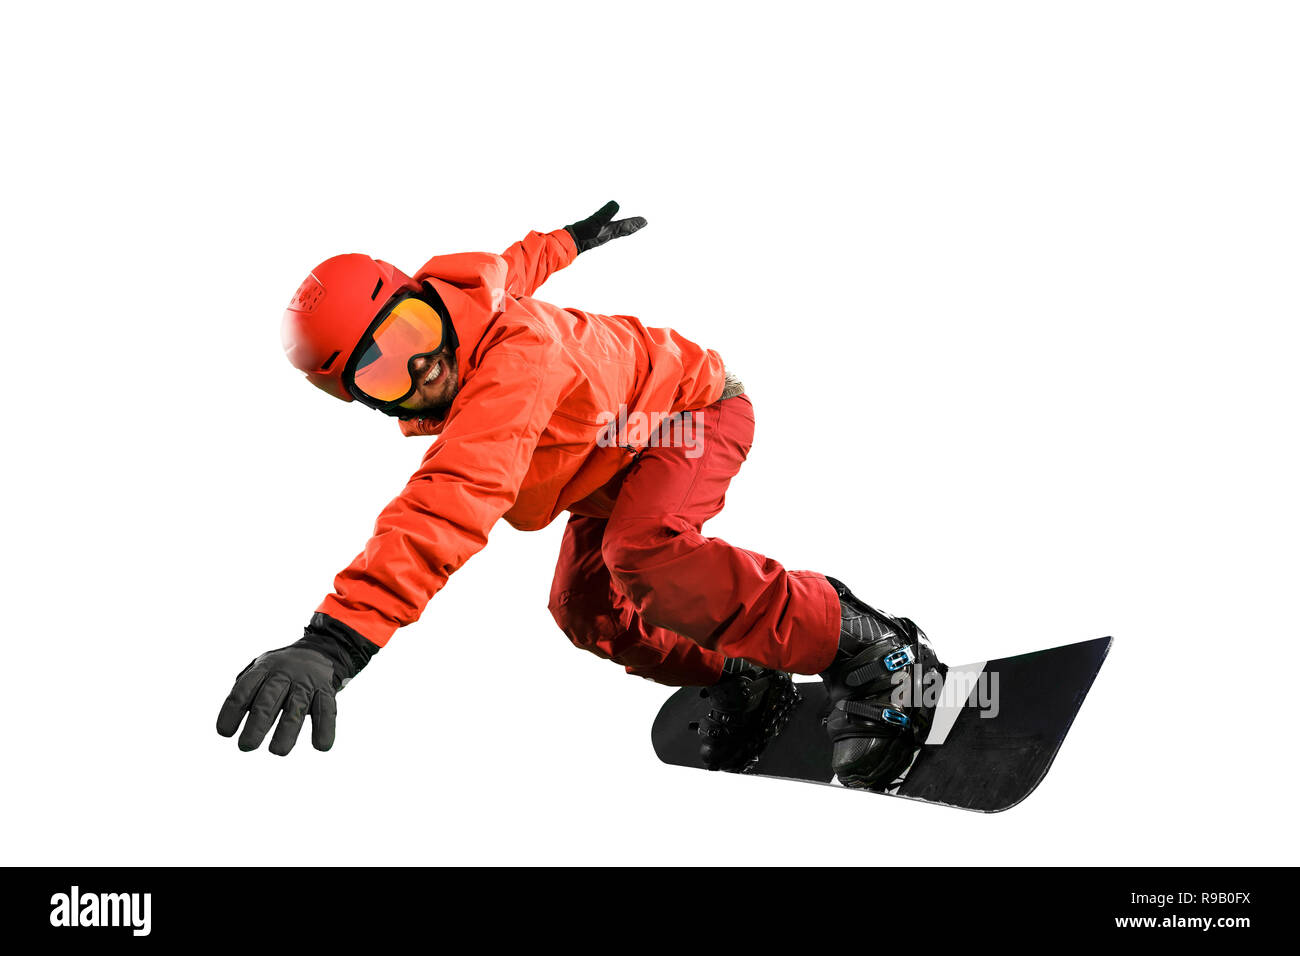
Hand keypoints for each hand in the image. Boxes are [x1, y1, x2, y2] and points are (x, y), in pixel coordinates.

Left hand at [216, 646, 338, 754]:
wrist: (320, 650)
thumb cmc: (281, 670)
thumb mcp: (261, 669)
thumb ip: (245, 690)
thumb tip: (229, 722)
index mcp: (263, 669)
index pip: (243, 690)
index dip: (231, 711)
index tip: (224, 733)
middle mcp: (284, 674)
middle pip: (268, 700)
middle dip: (256, 724)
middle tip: (246, 746)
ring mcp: (306, 682)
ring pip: (295, 708)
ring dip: (287, 731)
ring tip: (277, 751)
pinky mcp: (326, 690)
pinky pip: (326, 710)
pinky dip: (324, 728)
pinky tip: (320, 746)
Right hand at [565, 200, 646, 253]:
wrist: (568, 244)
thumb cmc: (582, 234)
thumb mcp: (595, 221)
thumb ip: (605, 213)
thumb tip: (616, 203)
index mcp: (610, 231)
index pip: (626, 226)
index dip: (635, 223)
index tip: (645, 221)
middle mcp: (606, 233)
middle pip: (623, 229)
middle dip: (633, 225)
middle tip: (642, 223)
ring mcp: (599, 234)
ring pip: (616, 230)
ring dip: (624, 227)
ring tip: (629, 225)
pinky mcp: (592, 233)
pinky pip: (606, 229)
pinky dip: (611, 226)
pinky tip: (607, 226)